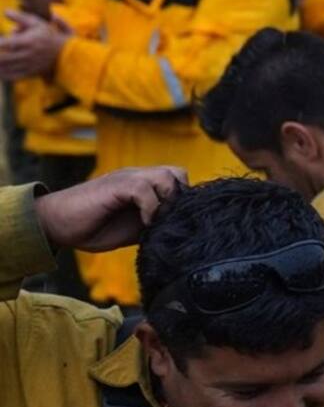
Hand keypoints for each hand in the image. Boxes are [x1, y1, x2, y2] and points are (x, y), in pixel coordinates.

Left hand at [0, 10, 67, 79]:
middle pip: (2, 58)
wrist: (67, 54)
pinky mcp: (30, 73)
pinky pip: (13, 76)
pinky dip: (3, 75)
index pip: (3, 44)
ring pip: (6, 68)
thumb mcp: (37, 23)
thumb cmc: (50, 36)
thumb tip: (5, 11)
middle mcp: (27, 55)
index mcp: (27, 41)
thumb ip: (20, 17)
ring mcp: (28, 65)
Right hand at [34, 166, 186, 251]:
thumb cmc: (92, 227)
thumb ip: (155, 225)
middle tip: (171, 221)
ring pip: (166, 176)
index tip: (180, 224)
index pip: (179, 181)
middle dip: (181, 198)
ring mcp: (126, 178)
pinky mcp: (115, 185)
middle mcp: (138, 176)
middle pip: (178, 173)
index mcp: (144, 186)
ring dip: (168, 201)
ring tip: (158, 223)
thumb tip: (181, 233)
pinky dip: (151, 207)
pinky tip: (145, 224)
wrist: (55, 224)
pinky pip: (144, 188)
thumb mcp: (133, 229)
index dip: (185, 202)